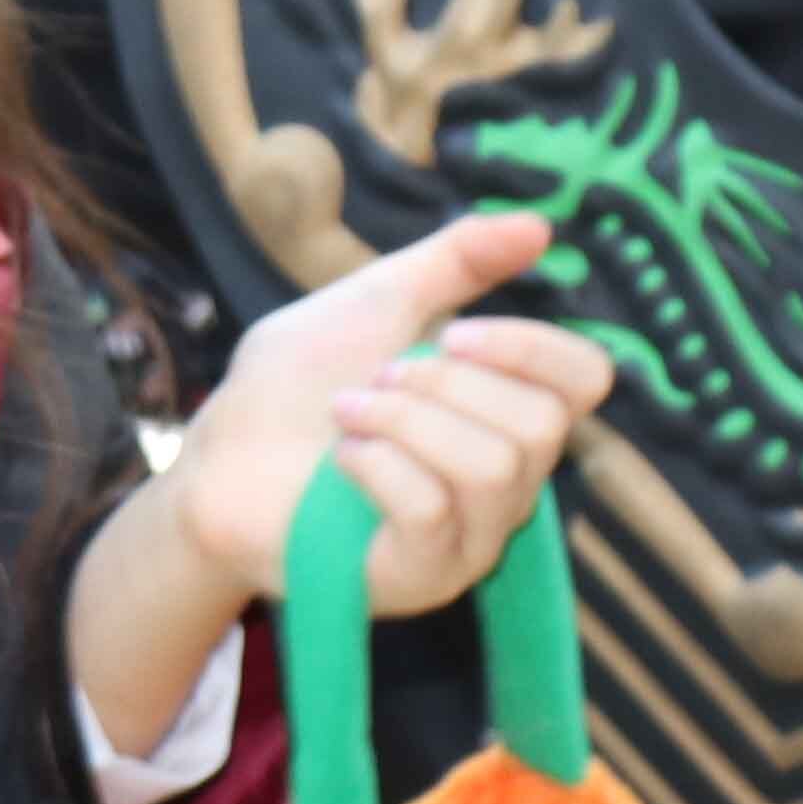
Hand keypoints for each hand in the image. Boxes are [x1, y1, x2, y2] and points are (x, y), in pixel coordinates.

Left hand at [69, 213, 617, 744]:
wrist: (215, 459)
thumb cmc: (296, 387)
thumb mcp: (376, 300)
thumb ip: (456, 261)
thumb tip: (539, 225)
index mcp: (508, 413)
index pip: (586, 382)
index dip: (532, 348)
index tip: (454, 331)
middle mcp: (508, 484)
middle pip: (541, 426)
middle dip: (446, 385)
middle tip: (381, 379)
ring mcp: (469, 540)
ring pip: (493, 469)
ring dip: (404, 421)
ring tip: (349, 414)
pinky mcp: (419, 578)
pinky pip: (432, 513)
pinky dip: (377, 466)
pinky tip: (340, 458)